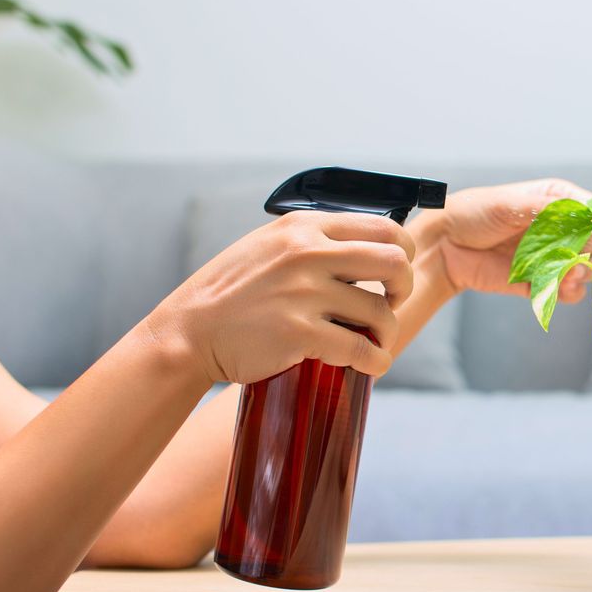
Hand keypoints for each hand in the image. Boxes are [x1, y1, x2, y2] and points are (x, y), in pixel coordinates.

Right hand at [147, 211, 414, 383]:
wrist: (188, 333)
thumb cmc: (231, 293)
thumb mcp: (268, 246)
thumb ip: (312, 241)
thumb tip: (365, 248)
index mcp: (303, 228)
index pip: (383, 227)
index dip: (402, 252)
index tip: (394, 274)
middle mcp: (306, 254)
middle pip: (393, 262)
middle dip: (404, 287)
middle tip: (394, 303)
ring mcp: (303, 293)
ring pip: (380, 312)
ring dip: (387, 332)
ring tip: (376, 342)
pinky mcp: (299, 333)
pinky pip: (360, 348)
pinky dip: (376, 361)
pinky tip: (372, 365)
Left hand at [415, 179, 591, 302]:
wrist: (444, 246)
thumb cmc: (473, 213)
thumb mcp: (508, 203)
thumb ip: (545, 210)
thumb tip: (582, 214)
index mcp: (555, 200)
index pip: (591, 210)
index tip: (589, 234)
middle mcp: (559, 228)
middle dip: (588, 253)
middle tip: (576, 261)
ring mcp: (551, 256)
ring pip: (584, 270)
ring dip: (580, 276)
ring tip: (568, 278)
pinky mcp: (540, 282)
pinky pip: (565, 292)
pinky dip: (567, 293)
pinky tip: (559, 290)